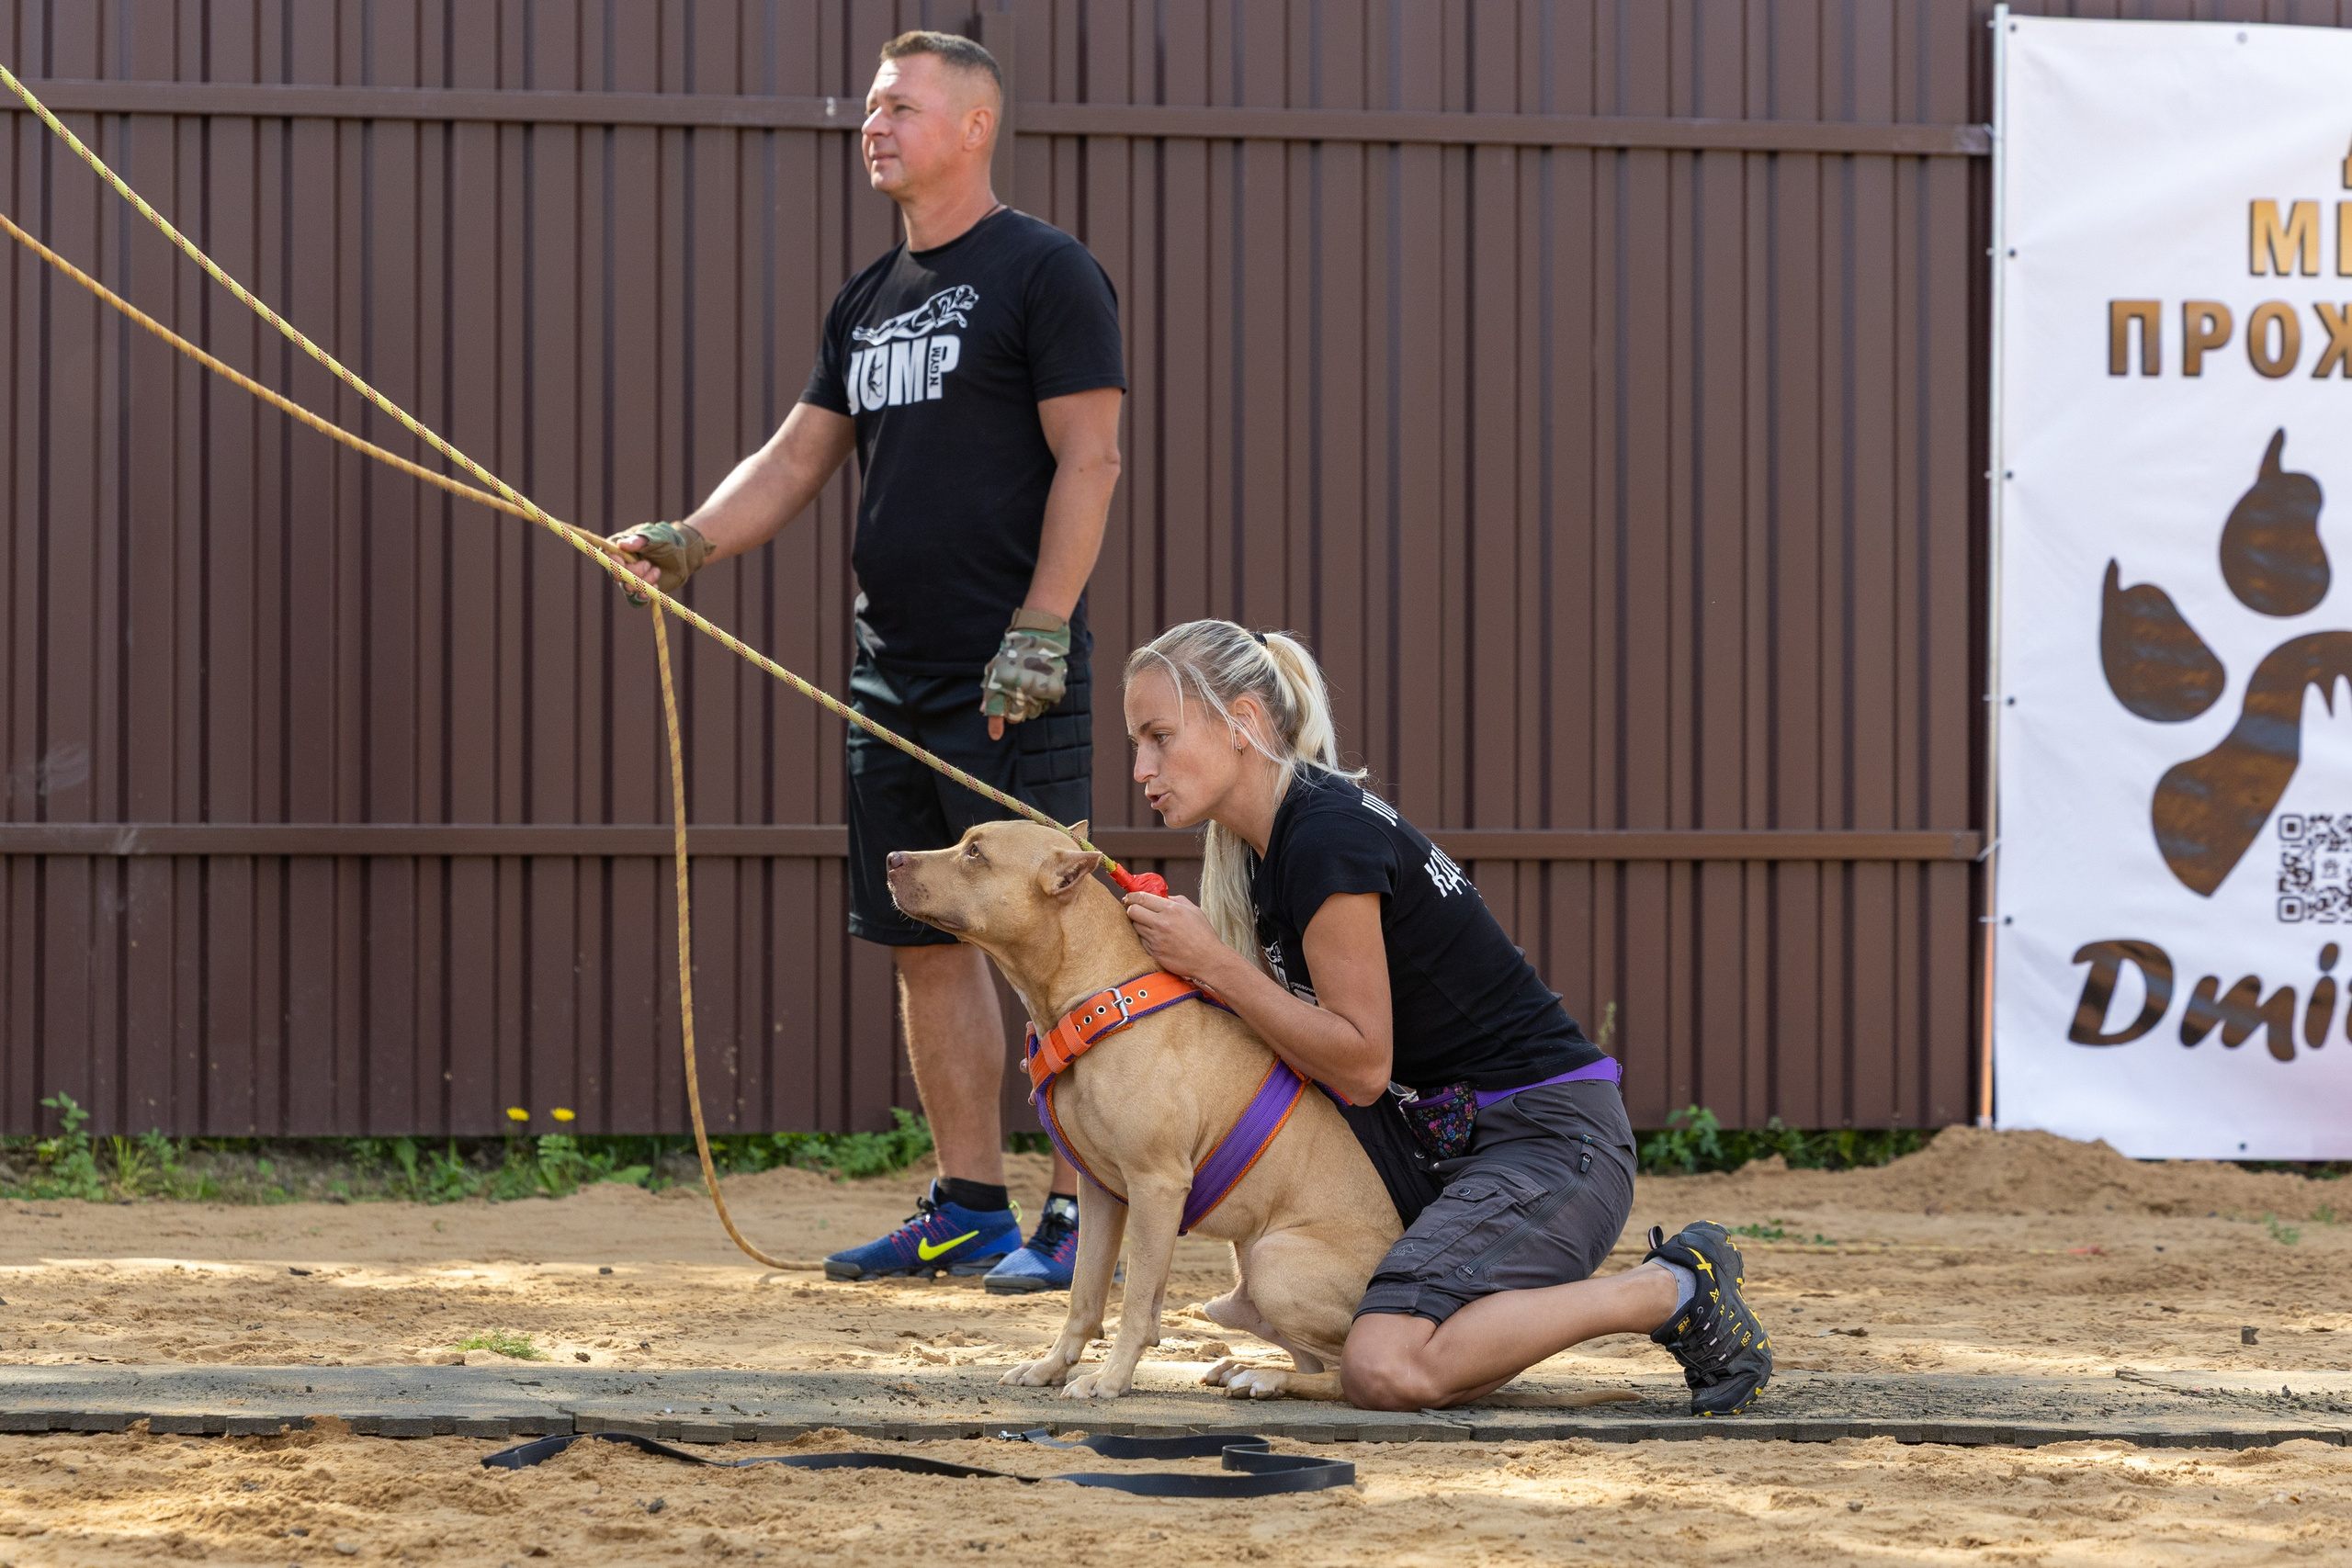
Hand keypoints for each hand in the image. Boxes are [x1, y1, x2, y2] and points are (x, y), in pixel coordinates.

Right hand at [606, 521, 711, 604]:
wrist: (682, 554)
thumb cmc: (666, 540)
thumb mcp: (654, 536)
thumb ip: (639, 540)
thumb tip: (621, 545)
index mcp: (620, 548)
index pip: (608, 557)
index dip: (614, 563)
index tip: (624, 563)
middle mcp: (622, 565)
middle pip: (617, 575)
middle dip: (633, 573)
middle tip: (648, 564)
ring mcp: (630, 579)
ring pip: (628, 588)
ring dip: (644, 581)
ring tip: (657, 570)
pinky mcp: (640, 590)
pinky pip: (637, 599)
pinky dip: (647, 594)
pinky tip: (655, 585)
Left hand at [980, 609, 1070, 739]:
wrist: (1039, 635)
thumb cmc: (1013, 651)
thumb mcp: (995, 667)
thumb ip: (989, 690)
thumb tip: (984, 711)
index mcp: (1001, 682)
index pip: (996, 712)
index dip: (995, 726)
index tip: (995, 735)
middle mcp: (1019, 689)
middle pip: (1014, 718)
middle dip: (1012, 713)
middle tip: (1016, 699)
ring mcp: (1038, 690)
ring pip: (1031, 713)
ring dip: (1028, 707)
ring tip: (1028, 690)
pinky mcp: (1053, 689)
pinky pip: (1047, 704)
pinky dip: (1043, 700)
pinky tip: (1040, 686)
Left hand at [1122, 889, 1233, 987]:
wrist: (1208, 960)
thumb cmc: (1203, 934)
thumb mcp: (1193, 910)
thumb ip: (1175, 900)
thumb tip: (1161, 897)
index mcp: (1171, 910)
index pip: (1141, 898)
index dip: (1132, 896)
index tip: (1130, 897)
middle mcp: (1161, 923)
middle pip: (1132, 911)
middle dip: (1131, 908)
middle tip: (1135, 909)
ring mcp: (1156, 939)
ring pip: (1135, 926)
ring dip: (1139, 924)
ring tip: (1149, 925)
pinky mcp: (1154, 953)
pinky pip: (1141, 941)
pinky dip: (1145, 938)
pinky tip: (1155, 938)